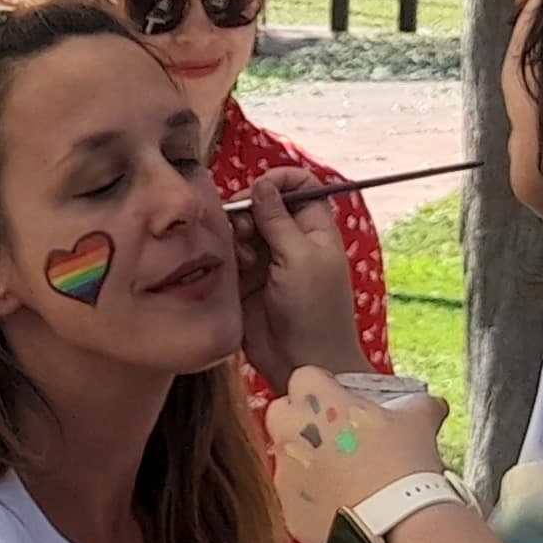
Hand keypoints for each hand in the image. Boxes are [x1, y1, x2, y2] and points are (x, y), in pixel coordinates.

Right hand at [232, 169, 366, 397]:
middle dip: (249, 209)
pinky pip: (230, 254)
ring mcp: (268, 261)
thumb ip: (278, 219)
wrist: (302, 362)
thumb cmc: (314, 310)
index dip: (280, 180)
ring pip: (244, 228)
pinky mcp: (246, 281)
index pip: (300, 186)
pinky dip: (227, 254)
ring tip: (240, 254)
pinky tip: (231, 266)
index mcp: (315, 229)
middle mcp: (291, 240)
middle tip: (243, 226)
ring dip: (237, 234)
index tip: (259, 188)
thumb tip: (263, 185)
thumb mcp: (300, 258)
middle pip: (264, 205)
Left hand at [264, 364, 446, 542]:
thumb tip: (433, 404)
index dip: (323, 385)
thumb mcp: (419, 423)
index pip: (304, 377)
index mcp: (318, 403)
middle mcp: (291, 434)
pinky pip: (294, 498)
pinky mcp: (289, 512)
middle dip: (300, 419)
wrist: (397, 529)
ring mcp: (285, 476)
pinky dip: (310, 499)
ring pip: (285, 457)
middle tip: (333, 433)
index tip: (342, 399)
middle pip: (281, 413)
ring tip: (342, 476)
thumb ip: (421, 405)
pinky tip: (341, 507)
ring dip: (306, 460)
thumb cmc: (405, 466)